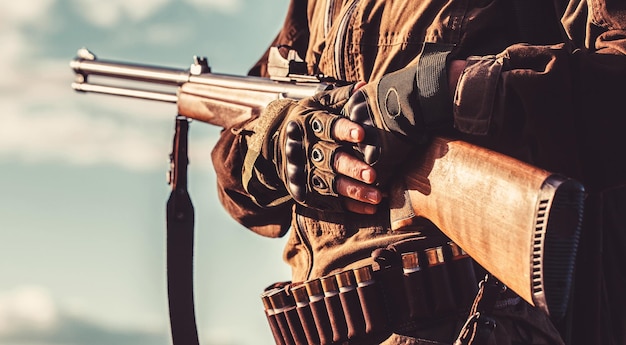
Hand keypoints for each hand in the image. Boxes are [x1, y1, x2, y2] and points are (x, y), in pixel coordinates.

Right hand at [270, 84, 382, 213]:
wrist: (274, 145)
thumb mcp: (318, 103)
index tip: (361, 133)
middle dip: (351, 167)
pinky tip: (370, 208)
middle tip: (372, 175)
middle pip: (329, 159)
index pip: (327, 126)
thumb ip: (341, 97)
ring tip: (377, 197)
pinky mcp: (306, 191)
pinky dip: (350, 206)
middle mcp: (305, 149)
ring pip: (330, 184)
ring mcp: (304, 173)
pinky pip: (329, 202)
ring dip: (354, 191)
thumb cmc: (307, 121)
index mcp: (309, 124)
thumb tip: (364, 86)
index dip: (343, 129)